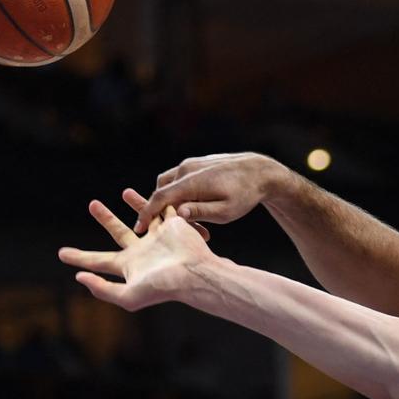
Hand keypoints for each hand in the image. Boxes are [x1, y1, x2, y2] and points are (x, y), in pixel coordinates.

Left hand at [60, 202, 219, 311]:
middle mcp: (142, 250)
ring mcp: (158, 237)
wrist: (194, 274)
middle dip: (105, 218)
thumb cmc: (163, 287)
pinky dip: (160, 201)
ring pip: (143, 216)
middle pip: (118, 232)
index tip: (61, 254)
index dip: (79, 258)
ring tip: (125, 192)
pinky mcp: (174, 226)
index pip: (98, 261)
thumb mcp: (128, 296)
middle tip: (93, 204)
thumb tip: (80, 277)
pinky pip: (164, 209)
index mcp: (129, 265)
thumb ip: (103, 290)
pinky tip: (153, 190)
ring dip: (134, 203)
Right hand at [136, 152, 286, 226]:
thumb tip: (177, 214)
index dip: (147, 214)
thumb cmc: (245, 195)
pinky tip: (194, 211)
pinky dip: (178, 197)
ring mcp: (189, 165)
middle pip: (161, 193)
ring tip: (192, 225)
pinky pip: (177, 182)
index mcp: (191, 182)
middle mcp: (186, 170)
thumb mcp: (226, 211)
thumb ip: (200, 212)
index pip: (160, 198)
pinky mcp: (194, 165)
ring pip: (168, 187)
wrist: (259, 171)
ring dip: (172, 206)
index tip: (138, 229)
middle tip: (174, 233)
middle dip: (162, 214)